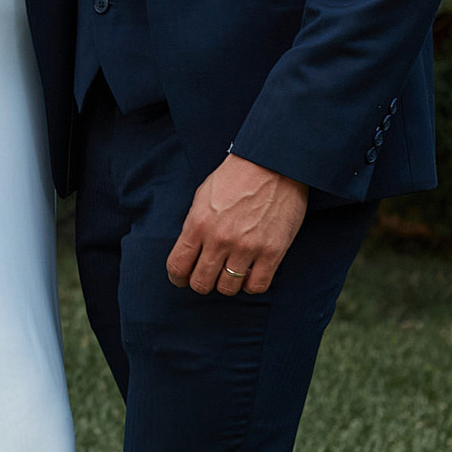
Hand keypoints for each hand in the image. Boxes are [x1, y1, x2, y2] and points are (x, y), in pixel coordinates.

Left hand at [167, 155, 307, 296]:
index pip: (178, 266)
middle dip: (202, 283)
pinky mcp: (272, 251)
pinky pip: (257, 286)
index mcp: (198, 224)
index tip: (183, 278)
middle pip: (201, 283)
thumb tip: (189, 252)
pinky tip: (251, 273)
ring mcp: (246, 247)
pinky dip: (251, 285)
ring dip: (227, 284)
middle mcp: (219, 239)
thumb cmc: (236, 176)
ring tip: (231, 272)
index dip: (178, 278)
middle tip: (209, 276)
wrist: (273, 162)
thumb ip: (194, 226)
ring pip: (228, 288)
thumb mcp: (202, 196)